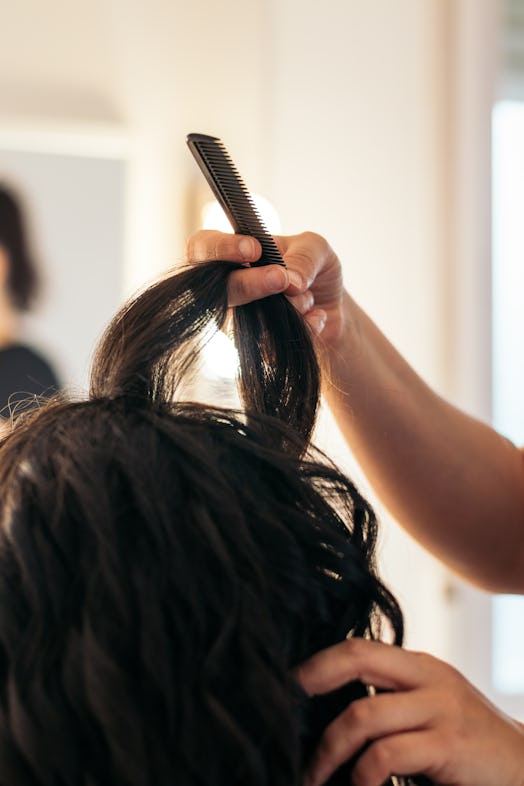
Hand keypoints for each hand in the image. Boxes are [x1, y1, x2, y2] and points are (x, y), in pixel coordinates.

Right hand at [185, 230, 344, 345]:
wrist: (332, 309)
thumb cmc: (313, 270)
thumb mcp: (317, 248)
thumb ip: (304, 256)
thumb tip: (291, 280)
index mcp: (232, 255)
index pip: (202, 248)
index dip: (220, 248)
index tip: (253, 249)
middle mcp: (227, 289)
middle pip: (220, 290)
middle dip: (250, 284)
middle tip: (281, 279)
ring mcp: (237, 322)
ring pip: (249, 320)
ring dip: (291, 305)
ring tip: (309, 296)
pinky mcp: (255, 348)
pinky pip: (274, 342)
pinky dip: (305, 325)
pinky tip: (316, 316)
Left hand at [294, 638, 523, 785]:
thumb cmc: (468, 746)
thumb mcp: (430, 710)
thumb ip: (392, 701)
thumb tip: (330, 711)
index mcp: (419, 665)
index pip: (358, 647)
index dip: (318, 662)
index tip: (286, 686)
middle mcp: (428, 676)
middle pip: (357, 656)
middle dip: (313, 679)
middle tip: (283, 710)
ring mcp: (440, 707)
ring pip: (364, 713)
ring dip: (329, 750)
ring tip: (313, 776)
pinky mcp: (449, 743)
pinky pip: (388, 753)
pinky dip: (363, 775)